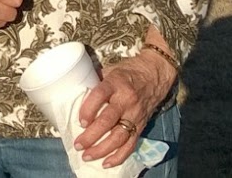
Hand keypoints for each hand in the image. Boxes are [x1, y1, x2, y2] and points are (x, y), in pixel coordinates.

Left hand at [73, 53, 176, 167]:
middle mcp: (126, 100)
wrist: (156, 73)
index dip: (89, 109)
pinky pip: (130, 144)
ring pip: (119, 136)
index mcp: (116, 82)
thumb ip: (96, 83)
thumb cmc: (129, 71)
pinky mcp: (141, 125)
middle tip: (78, 144)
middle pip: (108, 120)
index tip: (80, 121)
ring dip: (102, 149)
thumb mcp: (111, 70)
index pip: (100, 95)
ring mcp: (135, 114)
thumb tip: (75, 96)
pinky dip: (119, 156)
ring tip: (87, 156)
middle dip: (91, 135)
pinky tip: (106, 163)